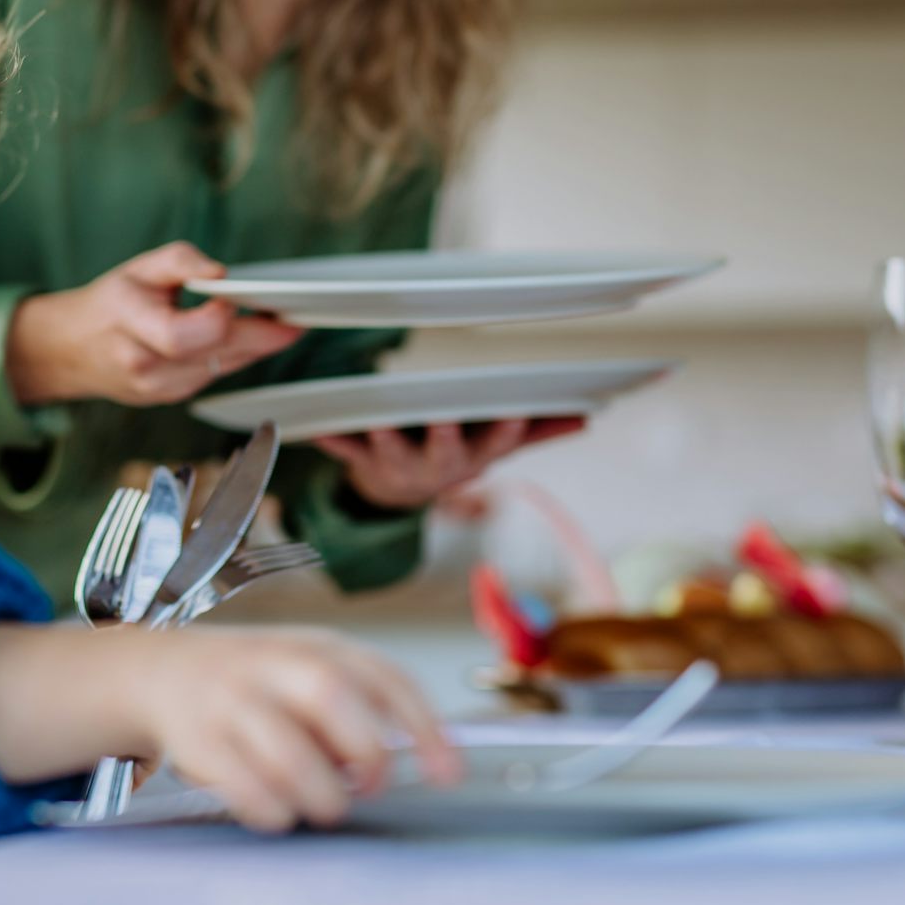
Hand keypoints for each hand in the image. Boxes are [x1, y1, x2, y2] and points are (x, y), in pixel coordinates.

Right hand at [6, 241, 303, 405]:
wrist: (71, 350)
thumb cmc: (110, 303)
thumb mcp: (137, 268)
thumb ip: (181, 261)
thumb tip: (222, 272)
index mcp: (129, 327)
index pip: (183, 335)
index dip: (218, 318)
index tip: (239, 296)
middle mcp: (144, 367)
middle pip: (216, 356)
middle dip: (262, 337)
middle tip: (296, 318)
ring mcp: (159, 390)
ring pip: (222, 368)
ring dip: (254, 347)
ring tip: (281, 323)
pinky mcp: (171, 398)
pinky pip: (215, 374)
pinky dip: (234, 355)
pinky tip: (249, 338)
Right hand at [131, 627, 459, 832]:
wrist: (162, 672)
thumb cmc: (256, 681)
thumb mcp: (310, 670)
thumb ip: (361, 705)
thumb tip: (416, 759)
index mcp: (317, 646)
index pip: (383, 676)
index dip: (423, 725)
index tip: (448, 773)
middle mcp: (274, 665)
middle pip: (331, 695)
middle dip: (365, 752)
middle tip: (369, 785)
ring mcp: (232, 700)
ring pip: (287, 752)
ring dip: (320, 794)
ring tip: (325, 804)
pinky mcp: (199, 742)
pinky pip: (244, 787)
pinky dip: (273, 810)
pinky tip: (280, 811)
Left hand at [312, 417, 586, 510]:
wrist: (399, 493)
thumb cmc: (454, 454)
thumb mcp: (495, 445)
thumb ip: (538, 429)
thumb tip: (587, 414)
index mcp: (475, 457)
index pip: (497, 443)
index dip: (507, 430)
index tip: (515, 410)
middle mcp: (439, 466)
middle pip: (446, 454)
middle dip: (445, 437)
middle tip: (442, 416)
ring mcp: (401, 466)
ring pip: (394, 454)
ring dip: (385, 439)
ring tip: (377, 421)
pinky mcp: (365, 463)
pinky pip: (346, 452)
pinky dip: (332, 441)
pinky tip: (317, 427)